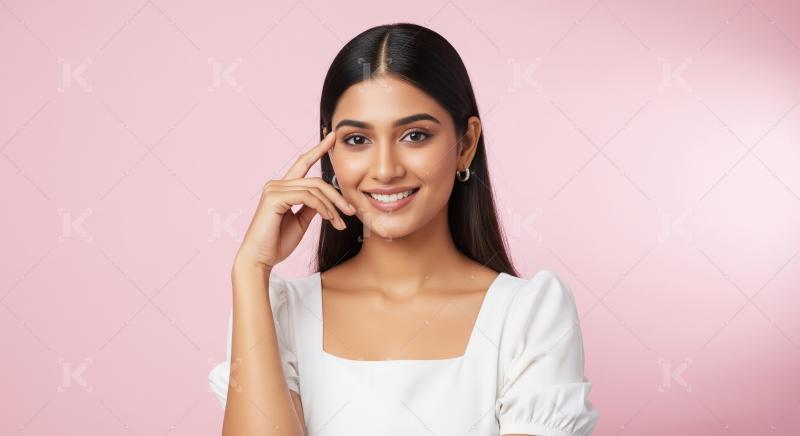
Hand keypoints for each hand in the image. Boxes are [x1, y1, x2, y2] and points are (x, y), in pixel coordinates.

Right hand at [234, 131, 355, 268]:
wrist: (260, 260)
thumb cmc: (277, 243)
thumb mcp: (301, 221)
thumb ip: (311, 206)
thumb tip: (326, 199)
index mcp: (282, 187)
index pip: (303, 163)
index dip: (318, 149)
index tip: (332, 137)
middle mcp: (276, 184)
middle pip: (316, 181)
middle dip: (337, 196)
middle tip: (352, 211)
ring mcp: (274, 189)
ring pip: (315, 189)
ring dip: (332, 207)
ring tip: (340, 223)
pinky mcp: (274, 198)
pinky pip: (307, 197)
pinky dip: (322, 207)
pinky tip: (329, 218)